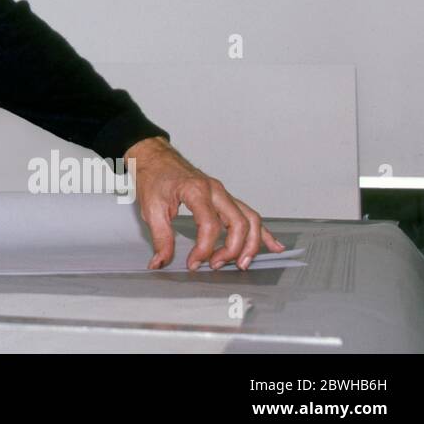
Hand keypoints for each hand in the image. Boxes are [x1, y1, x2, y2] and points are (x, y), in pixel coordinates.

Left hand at [124, 136, 286, 270]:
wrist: (155, 158)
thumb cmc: (154, 177)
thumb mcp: (150, 208)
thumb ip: (160, 238)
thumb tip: (160, 262)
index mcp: (196, 191)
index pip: (210, 226)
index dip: (204, 249)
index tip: (193, 263)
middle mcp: (215, 191)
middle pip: (238, 223)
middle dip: (232, 250)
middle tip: (215, 265)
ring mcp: (223, 193)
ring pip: (250, 219)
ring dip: (251, 244)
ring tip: (242, 264)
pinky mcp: (225, 198)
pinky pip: (249, 214)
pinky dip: (262, 232)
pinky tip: (273, 245)